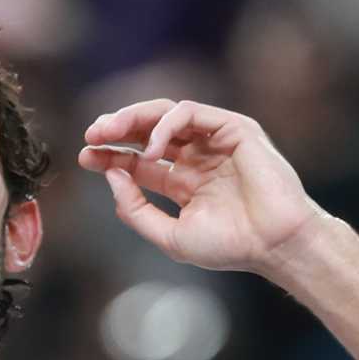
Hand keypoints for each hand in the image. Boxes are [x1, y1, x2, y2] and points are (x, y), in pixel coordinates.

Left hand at [78, 99, 326, 273]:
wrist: (274, 244)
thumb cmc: (230, 246)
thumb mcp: (169, 236)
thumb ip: (137, 210)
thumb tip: (112, 177)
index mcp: (185, 182)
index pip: (140, 161)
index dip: (111, 157)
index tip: (85, 157)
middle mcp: (198, 158)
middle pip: (148, 133)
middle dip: (117, 130)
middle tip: (91, 136)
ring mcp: (215, 142)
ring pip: (166, 115)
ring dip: (133, 119)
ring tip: (108, 132)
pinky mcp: (233, 129)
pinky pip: (190, 113)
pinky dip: (164, 126)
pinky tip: (150, 149)